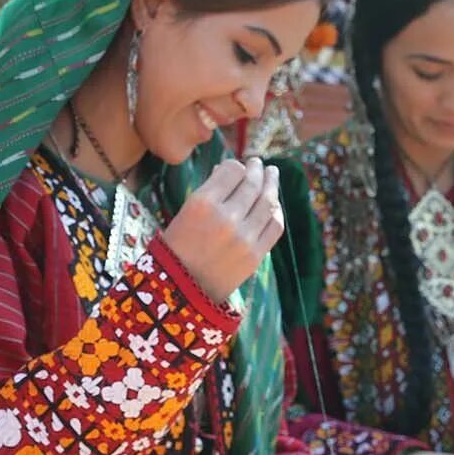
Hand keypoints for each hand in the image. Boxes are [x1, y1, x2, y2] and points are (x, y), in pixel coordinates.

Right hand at [159, 157, 282, 303]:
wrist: (180, 291)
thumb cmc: (177, 248)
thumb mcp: (185, 212)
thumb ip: (210, 191)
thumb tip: (231, 170)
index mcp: (202, 204)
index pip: (232, 170)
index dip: (235, 165)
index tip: (236, 167)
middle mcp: (226, 218)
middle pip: (252, 183)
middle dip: (257, 170)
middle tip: (258, 163)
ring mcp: (244, 238)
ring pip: (268, 201)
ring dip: (271, 184)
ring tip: (272, 174)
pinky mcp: (255, 255)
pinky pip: (275, 225)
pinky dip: (276, 211)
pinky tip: (273, 203)